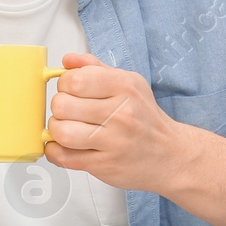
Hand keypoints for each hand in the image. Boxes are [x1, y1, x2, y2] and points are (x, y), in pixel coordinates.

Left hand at [43, 52, 192, 195]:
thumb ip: (95, 68)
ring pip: (62, 132)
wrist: (170, 155)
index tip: (70, 90)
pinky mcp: (105, 165)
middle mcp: (121, 114)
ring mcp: (114, 142)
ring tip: (66, 128)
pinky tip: (63, 146)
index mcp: (124, 87)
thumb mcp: (128, 83)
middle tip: (68, 111)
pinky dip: (55, 151)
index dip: (64, 84)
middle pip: (63, 105)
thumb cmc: (145, 118)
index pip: (75, 79)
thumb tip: (68, 60)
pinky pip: (65, 158)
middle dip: (59, 107)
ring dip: (56, 130)